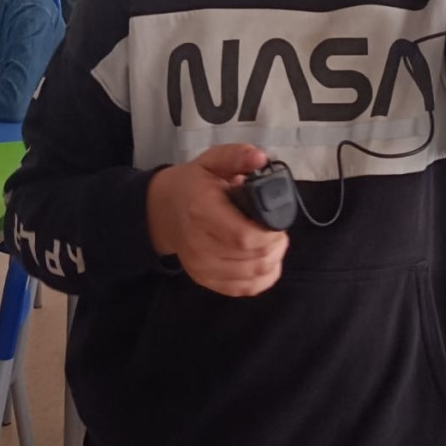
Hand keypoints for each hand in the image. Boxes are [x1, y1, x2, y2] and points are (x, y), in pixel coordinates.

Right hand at [146, 144, 289, 297]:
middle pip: (252, 258)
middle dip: (276, 246)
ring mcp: (200, 266)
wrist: (165, 210)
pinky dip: (263, 279)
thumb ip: (237, 156)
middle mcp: (198, 244)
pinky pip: (243, 289)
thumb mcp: (213, 161)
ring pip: (251, 276)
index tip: (280, 222)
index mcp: (202, 211)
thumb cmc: (193, 184)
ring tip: (274, 243)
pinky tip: (267, 262)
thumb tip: (261, 158)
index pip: (243, 236)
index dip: (270, 234)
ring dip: (272, 261)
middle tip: (280, 231)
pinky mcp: (205, 280)